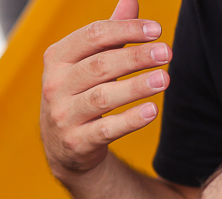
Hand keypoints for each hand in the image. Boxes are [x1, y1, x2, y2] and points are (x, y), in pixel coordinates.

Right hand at [40, 0, 169, 178]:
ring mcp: (63, 116)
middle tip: (167, 52)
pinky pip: (105, 130)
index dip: (126, 30)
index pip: (93, 36)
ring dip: (136, 86)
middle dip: (136, 57)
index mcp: (57, 58)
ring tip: (165, 78)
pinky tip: (151, 111)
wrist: (64, 146)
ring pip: (102, 97)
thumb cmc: (80, 93)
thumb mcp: (88, 61)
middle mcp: (55, 86)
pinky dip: (129, 120)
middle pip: (100, 65)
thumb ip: (109, 34)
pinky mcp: (76, 142)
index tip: (157, 30)